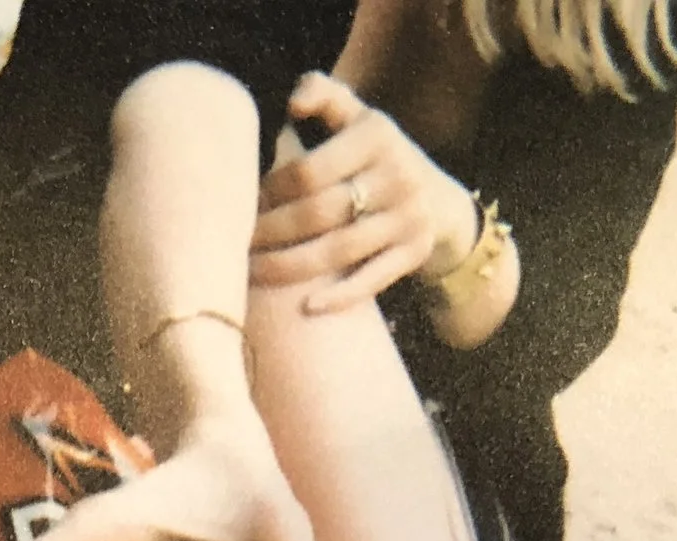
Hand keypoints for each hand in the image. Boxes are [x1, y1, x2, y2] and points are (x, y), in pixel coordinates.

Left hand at [251, 73, 481, 314]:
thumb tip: (293, 101)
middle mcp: (398, 175)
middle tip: (238, 243)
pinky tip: (305, 308)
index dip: (269, 192)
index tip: (244, 204)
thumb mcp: (358, 118)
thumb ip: (325, 96)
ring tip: (253, 271)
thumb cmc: (376, 157)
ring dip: (289, 267)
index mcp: (377, 135)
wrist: (439, 200)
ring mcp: (408, 217)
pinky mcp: (414, 253)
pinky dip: (339, 297)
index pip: (308, 171)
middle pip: (318, 213)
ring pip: (338, 251)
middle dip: (271, 232)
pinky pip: (372, 280)